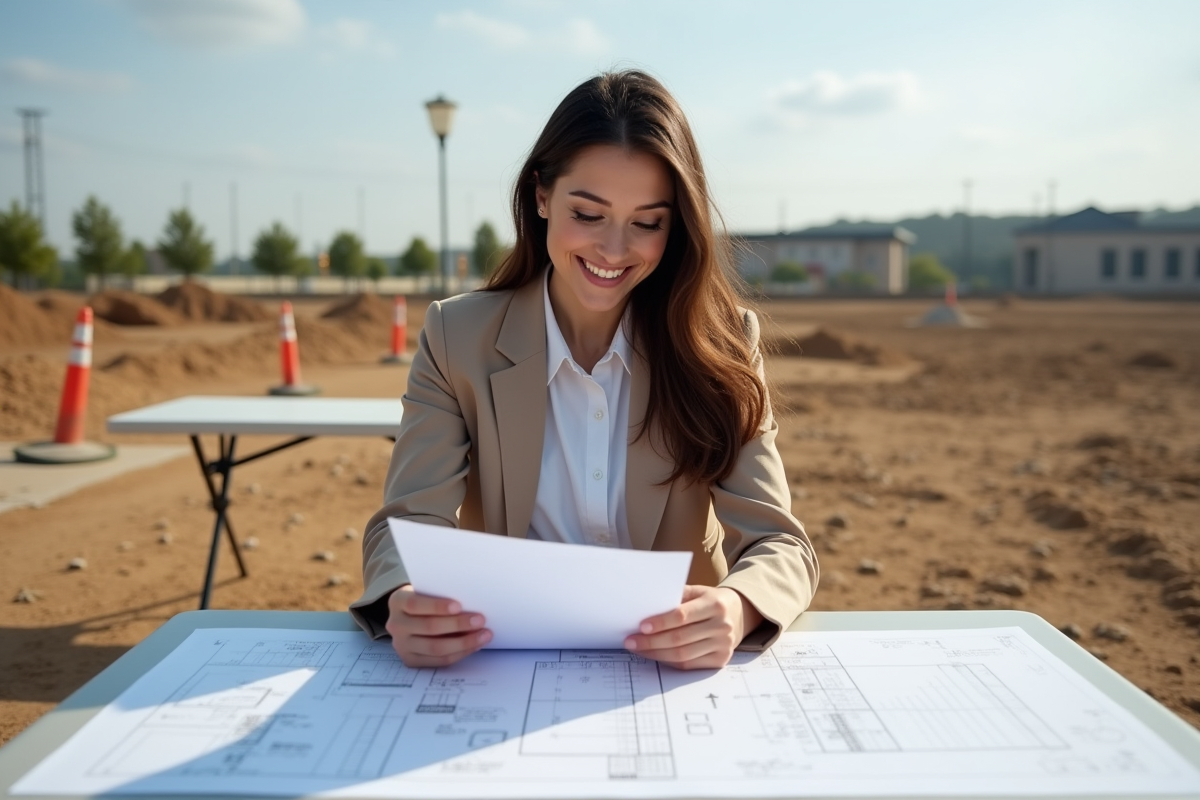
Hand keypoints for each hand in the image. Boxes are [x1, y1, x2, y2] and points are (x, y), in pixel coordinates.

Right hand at [385, 584, 492, 666]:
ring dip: (464, 642)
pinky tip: (475, 645)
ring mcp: (402, 645)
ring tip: (484, 635)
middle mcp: (396, 625)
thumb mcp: (427, 590)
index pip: (415, 604)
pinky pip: (439, 660)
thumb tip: (472, 601)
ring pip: (435, 648)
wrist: (408, 616)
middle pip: (429, 627)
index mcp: (398, 602)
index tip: (459, 606)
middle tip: (480, 620)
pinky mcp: (411, 660)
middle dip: (458, 624)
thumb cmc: (425, 599)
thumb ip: (441, 594)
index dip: (437, 606)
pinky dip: (460, 653)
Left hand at [624, 585, 763, 669]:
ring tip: (638, 649)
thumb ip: (676, 598)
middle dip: (651, 642)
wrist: (738, 614)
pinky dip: (668, 661)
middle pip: (680, 639)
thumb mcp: (697, 591)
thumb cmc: (710, 600)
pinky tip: (655, 655)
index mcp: (715, 604)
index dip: (661, 622)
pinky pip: (689, 664)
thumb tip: (645, 608)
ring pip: (682, 655)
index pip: (682, 616)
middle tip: (631, 641)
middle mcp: (722, 626)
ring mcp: (723, 645)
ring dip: (656, 654)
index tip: (641, 626)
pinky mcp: (720, 660)